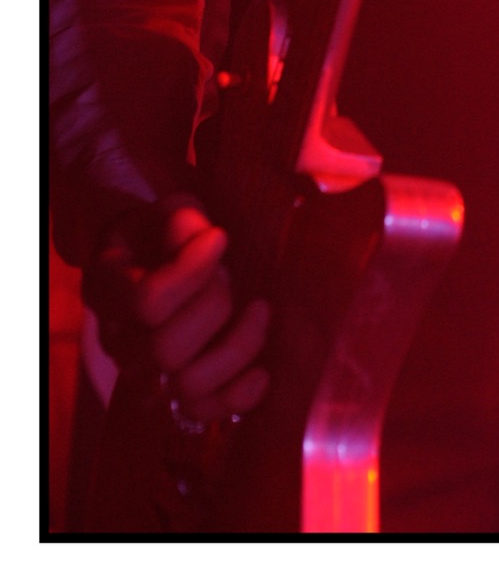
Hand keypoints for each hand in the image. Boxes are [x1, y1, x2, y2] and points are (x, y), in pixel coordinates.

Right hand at [87, 203, 270, 425]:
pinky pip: (204, 415)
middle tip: (231, 276)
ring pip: (188, 386)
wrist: (159, 263)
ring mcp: (144, 376)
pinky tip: (261, 370)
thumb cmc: (165, 235)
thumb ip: (181, 220)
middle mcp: (118, 342)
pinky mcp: (174, 398)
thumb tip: (200, 234)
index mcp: (106, 291)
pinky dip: (239, 396)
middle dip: (215, 307)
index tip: (218, 238)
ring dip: (237, 346)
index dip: (191, 272)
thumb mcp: (168, 213)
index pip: (146, 301)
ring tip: (257, 309)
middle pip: (167, 350)